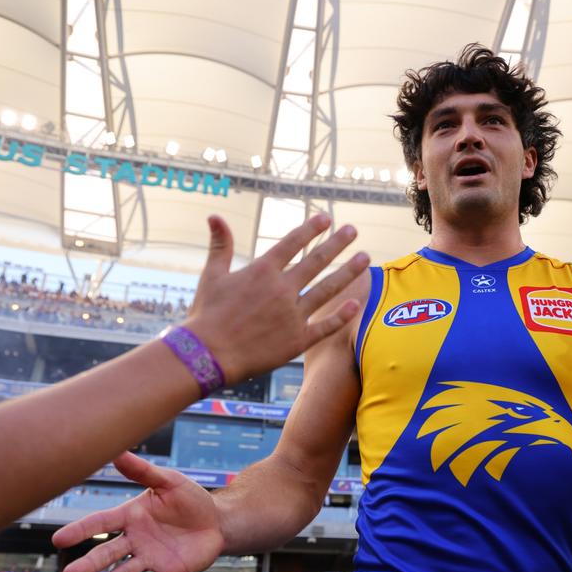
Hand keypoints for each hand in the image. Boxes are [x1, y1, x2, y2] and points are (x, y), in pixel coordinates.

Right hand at [52, 453, 224, 571]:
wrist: (217, 520)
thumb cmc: (190, 499)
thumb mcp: (168, 481)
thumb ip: (144, 472)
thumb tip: (117, 452)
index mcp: (131, 516)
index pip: (101, 522)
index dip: (81, 530)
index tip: (58, 540)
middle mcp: (136, 540)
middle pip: (107, 554)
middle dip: (88, 565)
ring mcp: (151, 559)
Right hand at [185, 213, 368, 383]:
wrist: (208, 355)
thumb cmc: (206, 315)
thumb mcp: (212, 275)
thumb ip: (220, 245)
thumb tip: (214, 215)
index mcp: (262, 271)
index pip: (292, 243)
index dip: (310, 229)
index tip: (326, 219)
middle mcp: (282, 289)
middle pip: (316, 261)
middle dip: (337, 244)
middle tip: (353, 231)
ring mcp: (292, 315)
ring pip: (328, 289)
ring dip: (348, 272)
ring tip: (365, 259)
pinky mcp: (297, 340)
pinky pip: (325, 326)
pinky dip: (342, 315)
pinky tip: (357, 303)